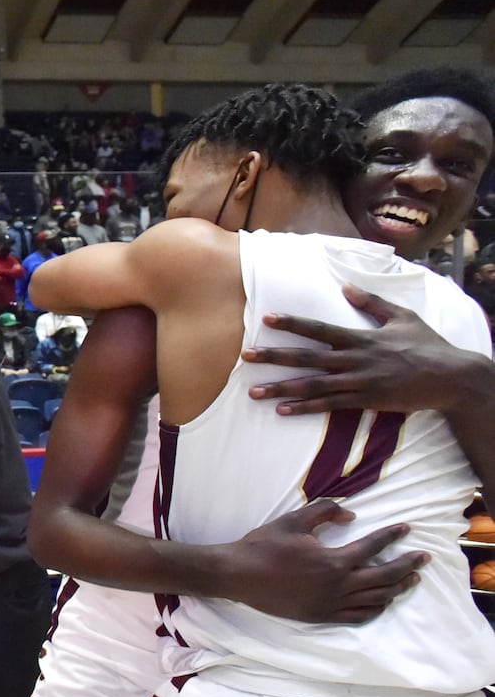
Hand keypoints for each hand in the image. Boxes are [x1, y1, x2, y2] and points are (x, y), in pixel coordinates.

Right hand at [219, 500, 426, 623]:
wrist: (237, 575)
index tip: (405, 529)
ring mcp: (329, 604)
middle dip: (407, 566)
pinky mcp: (320, 616)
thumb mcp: (293, 520)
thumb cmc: (263, 545)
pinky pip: (358, 616)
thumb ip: (325, 512)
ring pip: (375, 599)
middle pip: (384, 577)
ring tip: (410, 580)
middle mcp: (337, 586)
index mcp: (333, 561)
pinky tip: (382, 601)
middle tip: (422, 558)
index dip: (392, 536)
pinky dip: (375, 609)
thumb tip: (351, 515)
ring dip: (396, 588)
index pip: (372, 546)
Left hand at [241, 284, 473, 414]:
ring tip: (253, 392)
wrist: (451, 378)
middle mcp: (354, 360)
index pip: (318, 328)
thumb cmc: (427, 345)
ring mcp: (358, 383)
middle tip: (245, 357)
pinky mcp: (365, 402)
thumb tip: (346, 286)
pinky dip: (305, 408)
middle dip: (274, 357)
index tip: (266, 319)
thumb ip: (372, 302)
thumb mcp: (402, 317)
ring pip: (312, 386)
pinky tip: (283, 410)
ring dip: (281, 389)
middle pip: (306, 358)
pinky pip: (329, 406)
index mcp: (361, 337)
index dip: (292, 324)